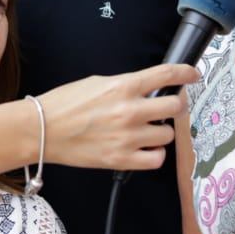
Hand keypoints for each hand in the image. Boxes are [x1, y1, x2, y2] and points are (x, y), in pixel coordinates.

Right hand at [40, 63, 196, 169]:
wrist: (42, 130)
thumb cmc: (65, 104)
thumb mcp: (97, 83)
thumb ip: (125, 86)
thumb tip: (147, 89)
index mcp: (123, 86)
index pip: (166, 75)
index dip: (185, 73)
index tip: (192, 75)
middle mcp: (129, 111)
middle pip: (174, 107)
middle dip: (175, 106)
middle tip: (169, 108)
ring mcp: (127, 137)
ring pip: (167, 135)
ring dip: (161, 132)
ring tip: (147, 131)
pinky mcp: (121, 159)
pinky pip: (156, 159)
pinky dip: (154, 154)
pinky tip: (145, 149)